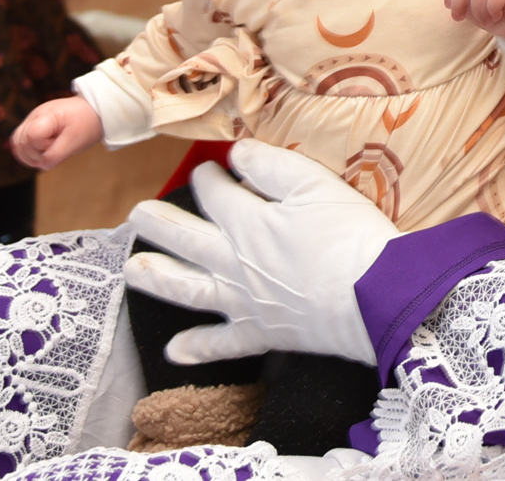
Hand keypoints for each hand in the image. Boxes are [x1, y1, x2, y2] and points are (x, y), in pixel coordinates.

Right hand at [11, 95, 103, 169]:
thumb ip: (56, 155)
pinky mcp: (31, 126)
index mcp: (46, 115)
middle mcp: (34, 116)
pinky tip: (43, 154)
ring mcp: (31, 120)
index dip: (42, 147)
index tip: (58, 144)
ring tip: (50, 152)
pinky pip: (20, 143)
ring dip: (31, 155)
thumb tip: (42, 165)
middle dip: (37, 153)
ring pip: (17, 144)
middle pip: (21, 142)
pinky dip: (29, 153)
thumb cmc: (86, 124)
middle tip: (56, 148)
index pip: (31, 137)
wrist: (93, 111)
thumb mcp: (75, 142)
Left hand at [122, 143, 398, 365]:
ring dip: (158, 279)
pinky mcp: (261, 334)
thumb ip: (272, 167)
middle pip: (187, 239)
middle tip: (136, 214)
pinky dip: (197, 348)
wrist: (373, 297)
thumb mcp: (315, 185)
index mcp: (248, 222)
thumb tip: (237, 153)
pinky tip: (174, 351)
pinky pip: (221, 344)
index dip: (208, 178)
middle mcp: (235, 263)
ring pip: (189, 289)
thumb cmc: (349, 235)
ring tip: (131, 271)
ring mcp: (244, 302)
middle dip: (160, 224)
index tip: (207, 169)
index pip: (215, 195)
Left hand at [445, 0, 504, 54]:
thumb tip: (451, 3)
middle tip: (462, 18)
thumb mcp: (471, 9)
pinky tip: (495, 15)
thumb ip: (461, 2)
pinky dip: (492, 9)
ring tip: (484, 19)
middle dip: (459, 3)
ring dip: (478, 11)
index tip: (452, 9)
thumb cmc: (493, 12)